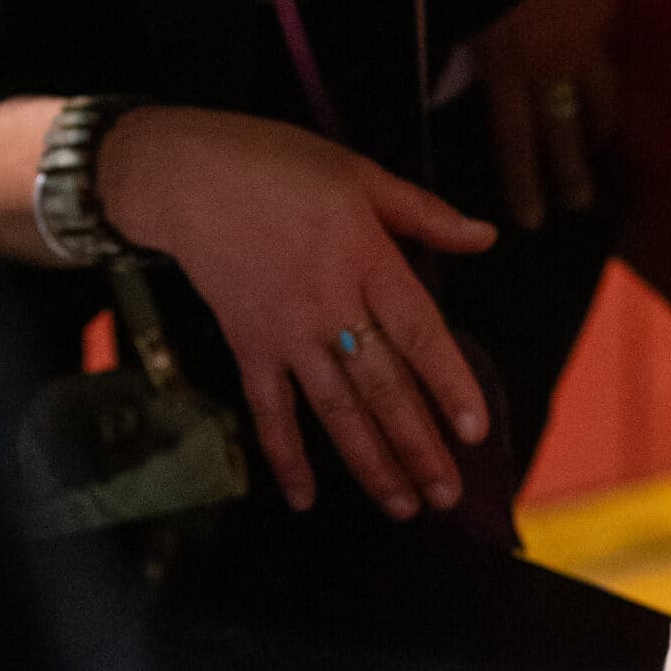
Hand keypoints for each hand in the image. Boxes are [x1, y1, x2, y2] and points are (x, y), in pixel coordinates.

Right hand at [99, 106, 497, 517]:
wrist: (184, 174)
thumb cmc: (276, 165)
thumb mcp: (359, 173)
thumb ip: (425, 214)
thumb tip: (486, 237)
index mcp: (366, 258)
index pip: (420, 332)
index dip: (450, 384)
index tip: (475, 431)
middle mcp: (329, 304)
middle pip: (383, 386)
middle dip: (418, 445)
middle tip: (449, 494)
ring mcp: (286, 331)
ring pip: (335, 409)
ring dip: (370, 462)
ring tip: (404, 506)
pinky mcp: (248, 344)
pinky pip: (269, 409)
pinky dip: (284, 455)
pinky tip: (305, 498)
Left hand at [475, 0, 617, 230]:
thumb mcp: (467, 5)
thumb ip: (473, 51)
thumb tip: (465, 81)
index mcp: (510, 64)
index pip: (517, 140)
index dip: (525, 183)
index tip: (534, 220)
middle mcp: (553, 63)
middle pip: (566, 132)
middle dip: (574, 174)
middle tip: (581, 205)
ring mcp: (588, 39)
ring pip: (599, 97)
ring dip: (598, 126)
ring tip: (600, 145)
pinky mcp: (609, 12)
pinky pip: (606, 50)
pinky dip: (602, 66)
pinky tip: (599, 71)